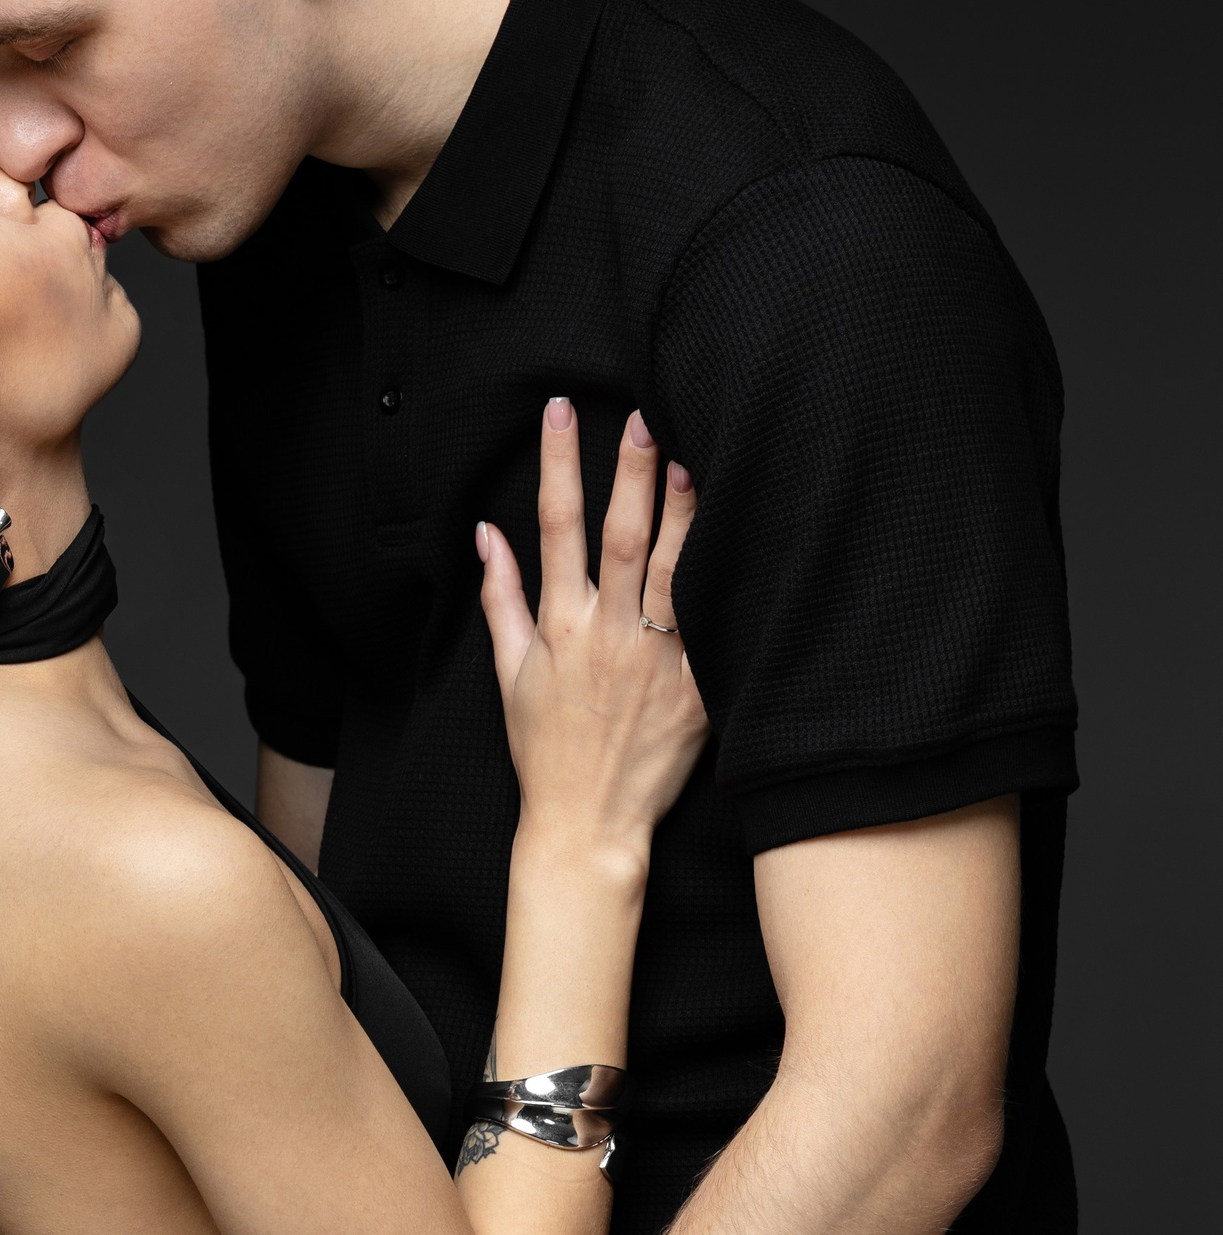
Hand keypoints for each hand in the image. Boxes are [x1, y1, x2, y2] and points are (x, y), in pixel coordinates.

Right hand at [479, 403, 704, 847]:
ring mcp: (658, 663)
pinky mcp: (699, 692)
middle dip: (632, 472)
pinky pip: (719, 630)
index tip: (562, 411)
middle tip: (646, 416)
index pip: (556, 527)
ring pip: (678, 571)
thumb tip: (485, 535)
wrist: (589, 823)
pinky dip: (731, 585)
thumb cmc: (545, 750)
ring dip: (686, 512)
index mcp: (562, 627)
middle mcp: (610, 636)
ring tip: (698, 457)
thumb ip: (501, 598)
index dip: (559, 464)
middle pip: (624, 537)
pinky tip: (748, 541)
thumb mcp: (510, 674)